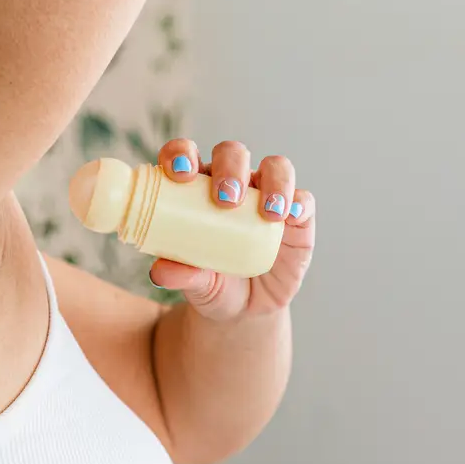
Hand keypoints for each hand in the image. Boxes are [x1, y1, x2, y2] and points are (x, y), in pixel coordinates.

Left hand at [146, 138, 314, 320]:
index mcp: (197, 188)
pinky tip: (291, 216)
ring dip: (272, 182)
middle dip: (230, 169)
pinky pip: (304, 200)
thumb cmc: (213, 284)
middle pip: (233, 154)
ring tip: (267, 212)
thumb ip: (180, 275)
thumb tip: (160, 271)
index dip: (182, 154)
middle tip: (225, 200)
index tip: (180, 173)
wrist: (246, 309)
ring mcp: (269, 196)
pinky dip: (299, 203)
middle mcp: (235, 182)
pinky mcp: (298, 218)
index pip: (187, 156)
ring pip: (276, 167)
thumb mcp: (195, 284)